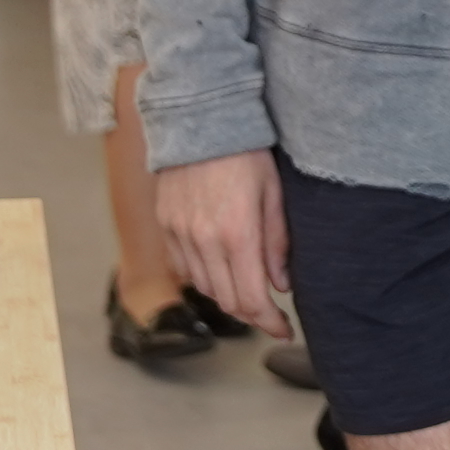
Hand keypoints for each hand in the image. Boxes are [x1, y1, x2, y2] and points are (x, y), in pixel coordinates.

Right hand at [155, 150, 289, 332]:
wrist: (200, 120)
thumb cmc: (247, 152)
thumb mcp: (274, 194)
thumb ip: (277, 243)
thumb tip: (281, 285)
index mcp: (237, 234)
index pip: (253, 299)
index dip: (270, 322)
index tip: (284, 329)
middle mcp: (204, 240)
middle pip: (227, 301)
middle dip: (252, 315)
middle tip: (271, 316)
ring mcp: (180, 233)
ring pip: (204, 287)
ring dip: (228, 297)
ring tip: (248, 292)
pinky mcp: (165, 224)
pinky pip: (183, 267)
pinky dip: (203, 278)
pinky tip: (219, 270)